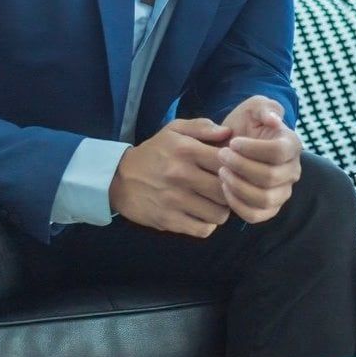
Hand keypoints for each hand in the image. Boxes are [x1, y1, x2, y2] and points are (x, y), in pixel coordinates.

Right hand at [109, 118, 232, 236]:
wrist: (119, 178)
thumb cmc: (154, 152)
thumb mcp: (174, 130)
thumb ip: (202, 126)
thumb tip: (228, 132)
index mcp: (186, 150)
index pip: (227, 161)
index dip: (237, 167)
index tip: (234, 169)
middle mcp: (181, 175)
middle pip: (226, 190)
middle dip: (232, 191)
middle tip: (228, 189)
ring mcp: (175, 200)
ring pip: (219, 213)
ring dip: (222, 210)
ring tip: (215, 203)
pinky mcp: (168, 220)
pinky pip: (203, 230)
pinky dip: (207, 225)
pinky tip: (202, 215)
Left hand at [218, 97, 302, 223]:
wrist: (235, 144)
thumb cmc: (246, 123)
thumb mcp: (254, 107)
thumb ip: (265, 108)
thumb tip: (274, 120)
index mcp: (292, 144)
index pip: (279, 152)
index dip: (253, 149)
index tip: (233, 142)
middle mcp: (292, 170)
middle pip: (270, 176)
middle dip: (241, 166)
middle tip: (222, 155)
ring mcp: (282, 192)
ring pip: (264, 198)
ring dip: (238, 186)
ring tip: (221, 172)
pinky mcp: (269, 208)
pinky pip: (256, 215)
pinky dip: (237, 204)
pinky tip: (224, 188)